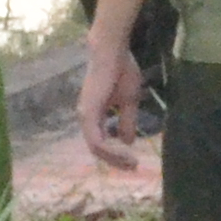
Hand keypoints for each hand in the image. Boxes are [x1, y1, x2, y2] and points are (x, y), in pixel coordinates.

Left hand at [83, 32, 147, 170]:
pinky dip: (110, 150)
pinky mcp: (89, 113)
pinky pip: (96, 140)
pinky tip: (125, 152)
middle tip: (133, 167)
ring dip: (114, 158)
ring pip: (96, 148)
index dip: (116, 154)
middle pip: (97, 149)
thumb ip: (126, 121)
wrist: (113, 53)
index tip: (134, 161)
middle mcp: (87, 118)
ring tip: (131, 163)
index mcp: (94, 115)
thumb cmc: (121, 71)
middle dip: (116, 161)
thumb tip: (128, 141)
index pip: (102, 142)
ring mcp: (86, 116)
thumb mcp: (128, 101)